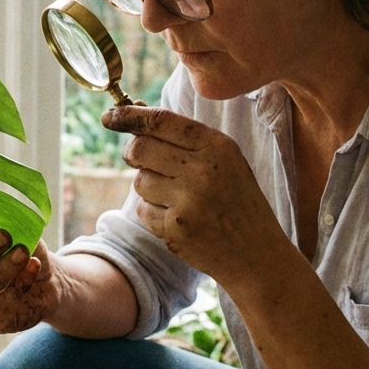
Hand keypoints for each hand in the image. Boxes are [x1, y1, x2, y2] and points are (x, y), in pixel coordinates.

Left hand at [102, 105, 290, 284]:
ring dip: (148, 187)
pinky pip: (143, 210)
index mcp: (217, 146)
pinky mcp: (176, 227)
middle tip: (139, 159)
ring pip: (139, 181)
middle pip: (140, 148)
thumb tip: (134, 117)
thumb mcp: (226, 160)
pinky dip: (153, 213)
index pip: (160, 121)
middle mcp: (202, 169)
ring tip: (176, 197)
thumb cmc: (236, 200)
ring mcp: (188, 200)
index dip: (128, 116)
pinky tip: (179, 218)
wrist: (256, 252)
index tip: (111, 116)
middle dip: (133, 153)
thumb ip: (185, 140)